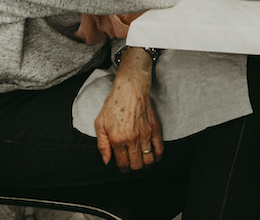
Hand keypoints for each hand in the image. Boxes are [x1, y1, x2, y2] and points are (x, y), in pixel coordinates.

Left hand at [95, 48, 163, 171]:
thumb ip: (102, 145)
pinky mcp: (155, 129)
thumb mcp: (100, 124)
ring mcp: (146, 134)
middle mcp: (133, 139)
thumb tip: (106, 160)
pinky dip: (158, 156)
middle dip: (133, 167)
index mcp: (118, 139)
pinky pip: (160, 149)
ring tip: (142, 161)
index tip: (123, 167)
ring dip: (145, 164)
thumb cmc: (114, 104)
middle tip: (131, 164)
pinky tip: (154, 155)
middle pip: (137, 165)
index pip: (123, 164)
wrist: (130, 89)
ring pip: (149, 160)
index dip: (123, 169)